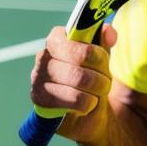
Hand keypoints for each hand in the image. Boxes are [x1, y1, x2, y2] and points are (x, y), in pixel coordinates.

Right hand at [29, 24, 117, 144]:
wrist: (85, 114)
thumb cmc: (90, 78)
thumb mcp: (100, 57)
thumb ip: (105, 41)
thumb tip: (109, 31)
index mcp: (56, 39)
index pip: (75, 36)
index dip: (95, 50)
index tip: (103, 60)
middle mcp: (43, 56)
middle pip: (79, 60)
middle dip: (100, 73)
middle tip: (105, 80)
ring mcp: (38, 77)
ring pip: (78, 80)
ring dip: (97, 89)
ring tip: (97, 92)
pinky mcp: (40, 98)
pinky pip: (75, 100)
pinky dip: (88, 104)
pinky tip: (86, 103)